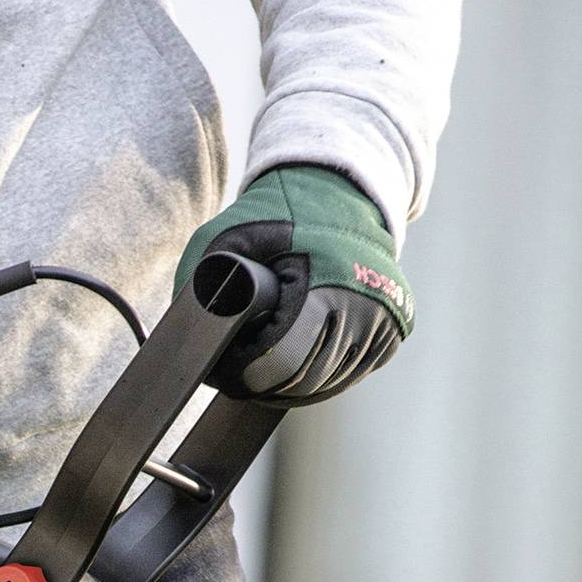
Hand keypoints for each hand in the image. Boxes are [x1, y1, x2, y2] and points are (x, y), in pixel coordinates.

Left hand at [178, 165, 412, 403]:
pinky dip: (316, 376)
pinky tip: (296, 355)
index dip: (244, 375)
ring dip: (288, 384)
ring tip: (264, 355)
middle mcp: (367, 310)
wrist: (339, 193)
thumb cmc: (276, 216)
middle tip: (238, 366)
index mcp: (329, 288)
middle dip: (262, 383)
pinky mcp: (394, 332)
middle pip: (300, 383)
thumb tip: (187, 347)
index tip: (224, 369)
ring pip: (324, 388)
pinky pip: (345, 378)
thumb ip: (199, 288)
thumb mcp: (226, 238)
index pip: (280, 364)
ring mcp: (385, 324)